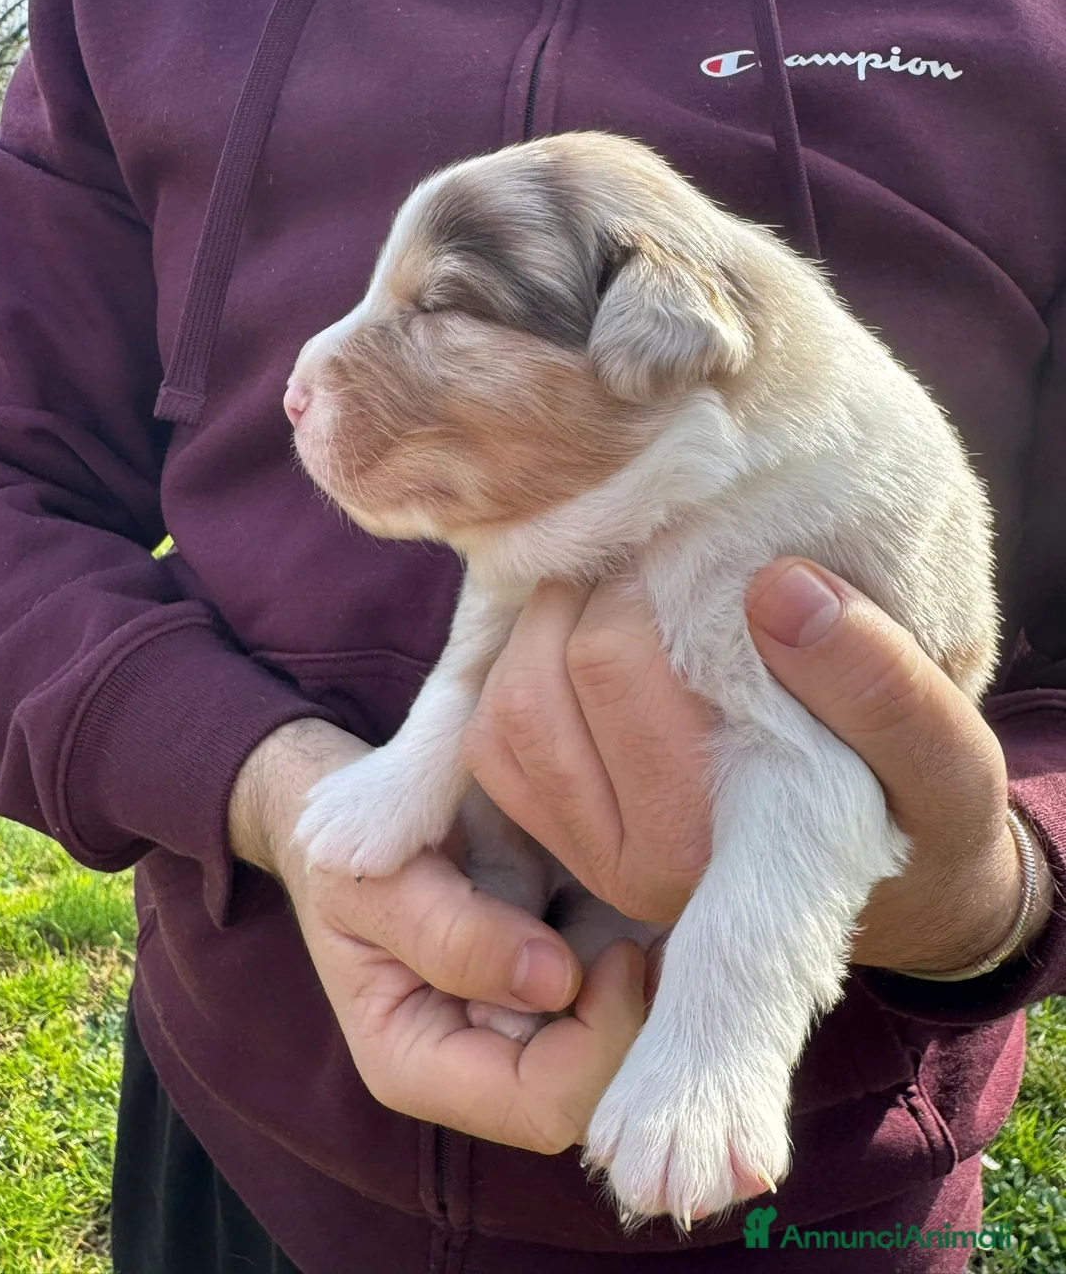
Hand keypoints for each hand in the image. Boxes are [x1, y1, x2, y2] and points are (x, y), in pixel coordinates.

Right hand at [228, 718, 645, 1150]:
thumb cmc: (350, 852)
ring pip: (624, 1050)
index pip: (541, 1105)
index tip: (618, 952)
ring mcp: (523, 1027)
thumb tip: (555, 982)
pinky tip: (654, 907)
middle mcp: (480, 1064)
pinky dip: (651, 957)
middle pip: (597, 1093)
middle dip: (637, 1021)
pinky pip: (626, 996)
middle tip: (656, 935)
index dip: (596, 1042)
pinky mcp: (556, 983)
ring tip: (663, 916)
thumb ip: (450, 933)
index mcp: (420, 1064)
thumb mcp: (371, 882)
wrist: (357, 814)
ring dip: (652, 991)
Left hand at [464, 566, 1052, 975]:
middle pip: (543, 678)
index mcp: (721, 852)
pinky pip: (491, 730)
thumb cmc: (915, 800)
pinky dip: (526, 666)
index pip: (613, 665)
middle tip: (674, 566)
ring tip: (634, 596)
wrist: (887, 867)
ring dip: (555, 625)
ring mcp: (583, 855)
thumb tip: (775, 586)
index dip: (651, 585)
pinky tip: (597, 640)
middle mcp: (633, 869)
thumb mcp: (941, 750)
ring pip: (505, 702)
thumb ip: (881, 680)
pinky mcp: (555, 833)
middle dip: (598, 596)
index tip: (721, 563)